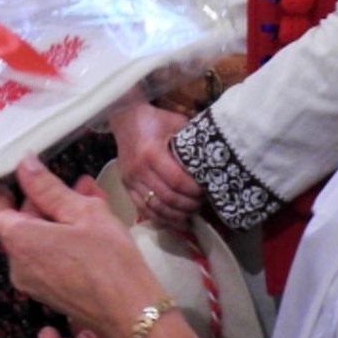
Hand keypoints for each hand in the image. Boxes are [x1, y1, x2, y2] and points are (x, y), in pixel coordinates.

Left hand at [0, 156, 165, 337]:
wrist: (132, 313)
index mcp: (20, 241)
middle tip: (78, 185)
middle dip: (45, 201)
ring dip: (60, 219)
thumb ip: (48, 187)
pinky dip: (63, 240)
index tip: (30, 177)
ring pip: (37, 240)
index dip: (9, 190)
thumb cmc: (109, 258)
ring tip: (93, 201)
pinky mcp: (49, 294)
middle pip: (19, 224)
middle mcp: (18, 265)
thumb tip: (23, 163)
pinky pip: (48, 258)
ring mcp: (32, 284)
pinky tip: (92, 229)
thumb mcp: (83, 212)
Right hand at [108, 104, 200, 230]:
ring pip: (155, 207)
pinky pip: (143, 209)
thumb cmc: (155, 119)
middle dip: (188, 205)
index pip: (177, 181)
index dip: (193, 191)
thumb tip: (212, 158)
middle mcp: (139, 169)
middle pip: (168, 198)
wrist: (125, 117)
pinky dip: (160, 218)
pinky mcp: (126, 186)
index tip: (205, 191)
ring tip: (190, 215)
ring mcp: (131, 180)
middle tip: (201, 204)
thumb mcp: (176, 123)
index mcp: (151, 153)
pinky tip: (173, 220)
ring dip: (175, 216)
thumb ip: (191, 141)